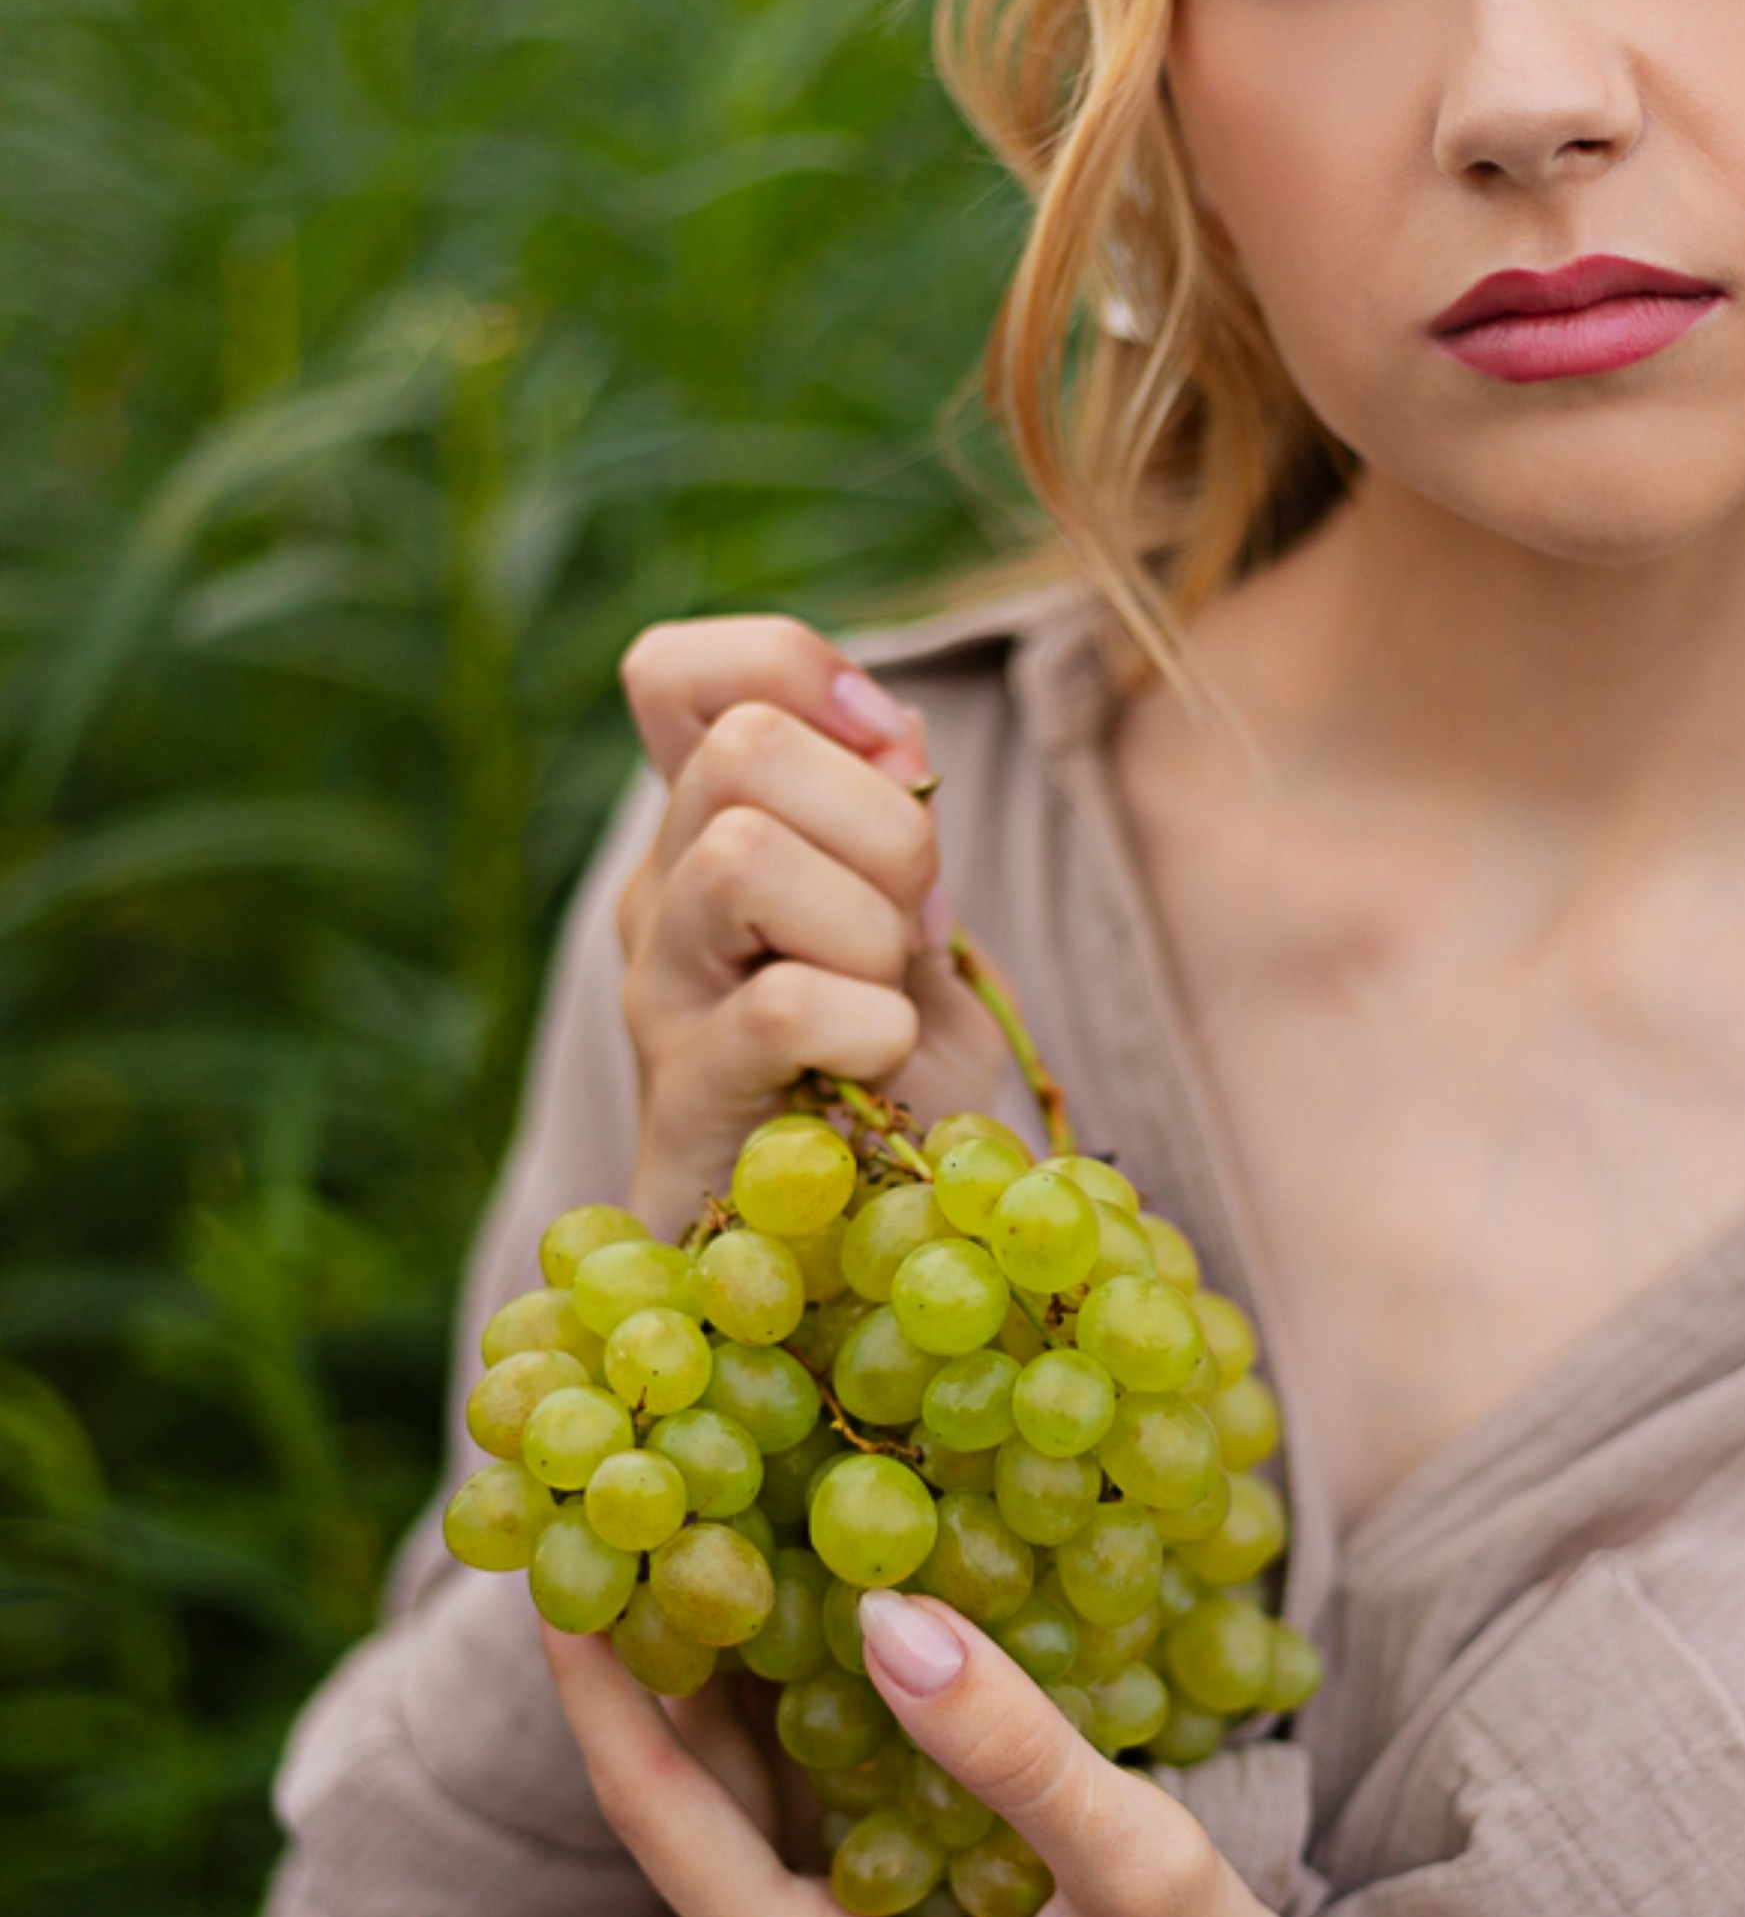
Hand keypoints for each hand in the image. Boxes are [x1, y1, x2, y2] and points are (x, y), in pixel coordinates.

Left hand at [542, 1595, 1493, 1916]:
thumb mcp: (1133, 1865)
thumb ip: (1002, 1744)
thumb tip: (882, 1608)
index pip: (659, 1816)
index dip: (599, 1682)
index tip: (548, 1561)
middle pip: (682, 1815)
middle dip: (650, 1665)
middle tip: (620, 1510)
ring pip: (737, 1822)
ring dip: (719, 1694)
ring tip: (690, 1539)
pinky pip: (795, 1840)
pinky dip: (788, 1738)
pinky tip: (801, 1631)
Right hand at [616, 616, 1005, 1233]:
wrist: (863, 1247)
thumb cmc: (886, 1079)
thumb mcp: (909, 927)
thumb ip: (895, 822)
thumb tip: (897, 736)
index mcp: (707, 830)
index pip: (674, 671)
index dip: (791, 669)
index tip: (887, 747)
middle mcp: (659, 896)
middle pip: (741, 746)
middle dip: (881, 823)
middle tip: (914, 925)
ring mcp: (658, 995)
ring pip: (744, 853)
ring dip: (870, 927)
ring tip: (889, 1002)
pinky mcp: (684, 1098)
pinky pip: (784, 1006)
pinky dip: (872, 1028)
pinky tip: (881, 1068)